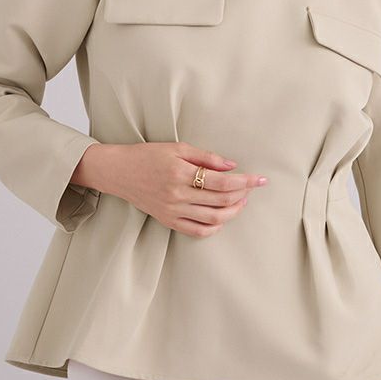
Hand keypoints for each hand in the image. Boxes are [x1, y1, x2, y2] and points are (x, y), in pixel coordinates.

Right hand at [74, 141, 268, 237]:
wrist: (120, 172)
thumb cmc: (149, 155)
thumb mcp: (177, 148)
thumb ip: (206, 157)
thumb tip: (232, 166)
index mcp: (181, 174)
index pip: (222, 182)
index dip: (245, 182)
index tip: (260, 179)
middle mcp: (178, 195)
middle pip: (221, 201)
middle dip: (243, 195)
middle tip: (252, 187)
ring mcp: (173, 211)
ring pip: (213, 218)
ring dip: (233, 211)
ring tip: (241, 201)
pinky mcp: (168, 221)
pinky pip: (197, 231)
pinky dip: (215, 227)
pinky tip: (223, 216)